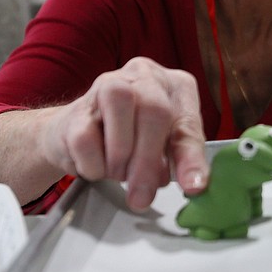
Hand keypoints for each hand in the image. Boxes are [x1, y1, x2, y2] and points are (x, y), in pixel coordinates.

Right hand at [39, 57, 207, 210]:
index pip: (188, 123)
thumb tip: (194, 184)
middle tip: (143, 195)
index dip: (191, 157)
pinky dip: (94, 164)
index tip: (193, 186)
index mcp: (174, 85)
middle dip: (148, 161)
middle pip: (154, 111)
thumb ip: (181, 160)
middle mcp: (143, 75)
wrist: (81, 133)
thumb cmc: (133, 137)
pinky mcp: (77, 107)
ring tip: (120, 174)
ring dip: (120, 157)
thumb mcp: (167, 146)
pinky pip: (85, 139)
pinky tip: (99, 165)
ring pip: (118, 109)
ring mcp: (107, 85)